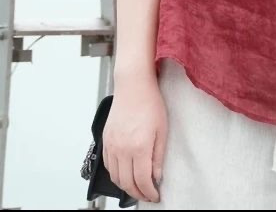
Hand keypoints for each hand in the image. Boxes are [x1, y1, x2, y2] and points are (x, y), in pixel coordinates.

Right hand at [102, 74, 166, 202]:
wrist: (133, 86)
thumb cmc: (150, 103)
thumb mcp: (162, 129)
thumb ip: (158, 155)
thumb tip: (156, 176)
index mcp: (138, 147)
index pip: (142, 180)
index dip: (148, 192)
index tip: (155, 196)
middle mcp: (122, 149)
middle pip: (126, 183)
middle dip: (137, 193)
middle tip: (147, 195)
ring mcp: (111, 145)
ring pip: (115, 177)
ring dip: (125, 186)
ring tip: (137, 187)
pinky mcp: (105, 140)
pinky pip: (108, 165)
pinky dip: (116, 174)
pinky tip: (125, 173)